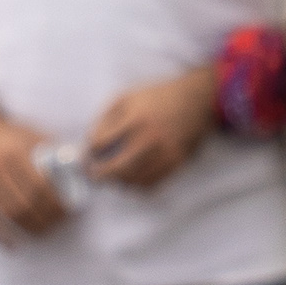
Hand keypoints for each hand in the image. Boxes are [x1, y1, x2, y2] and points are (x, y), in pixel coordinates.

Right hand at [0, 100, 69, 243]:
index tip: (66, 213)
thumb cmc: (7, 133)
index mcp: (14, 153)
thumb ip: (55, 149)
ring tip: (40, 233)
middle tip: (55, 225)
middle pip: (23, 204)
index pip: (39, 187)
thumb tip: (83, 165)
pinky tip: (12, 244)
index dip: (55, 205)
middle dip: (44, 220)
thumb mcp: (32, 133)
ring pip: (5, 215)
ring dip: (26, 229)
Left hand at [85, 67, 216, 192]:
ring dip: (118, 182)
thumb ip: (105, 119)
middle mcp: (149, 138)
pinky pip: (151, 185)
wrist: (196, 100)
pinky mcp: (175, 163)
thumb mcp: (126, 97)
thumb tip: (90, 144)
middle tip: (93, 175)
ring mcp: (164, 153)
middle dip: (99, 175)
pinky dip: (137, 186)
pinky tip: (132, 179)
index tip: (89, 154)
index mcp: (133, 118)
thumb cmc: (156, 98)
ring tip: (113, 176)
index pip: (100, 144)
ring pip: (132, 181)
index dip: (90, 152)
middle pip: (115, 169)